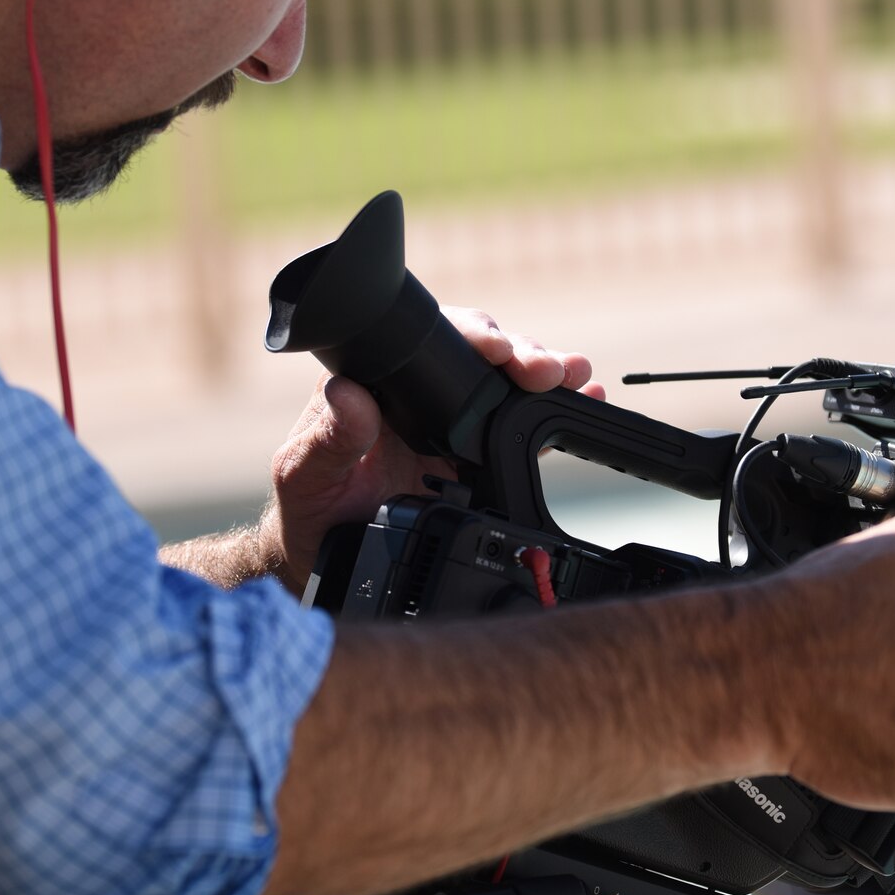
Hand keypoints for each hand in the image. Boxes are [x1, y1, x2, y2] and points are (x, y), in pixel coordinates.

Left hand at [258, 307, 605, 587]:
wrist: (327, 560)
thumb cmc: (309, 512)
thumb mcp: (304, 478)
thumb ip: (326, 439)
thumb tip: (347, 394)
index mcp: (375, 381)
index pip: (427, 339)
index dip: (469, 335)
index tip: (497, 348)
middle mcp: (416, 392)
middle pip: (478, 354)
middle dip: (521, 353)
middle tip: (548, 368)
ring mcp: (450, 421)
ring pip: (504, 384)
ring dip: (546, 374)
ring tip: (579, 375)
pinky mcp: (474, 453)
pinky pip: (519, 425)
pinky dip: (554, 412)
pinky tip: (591, 397)